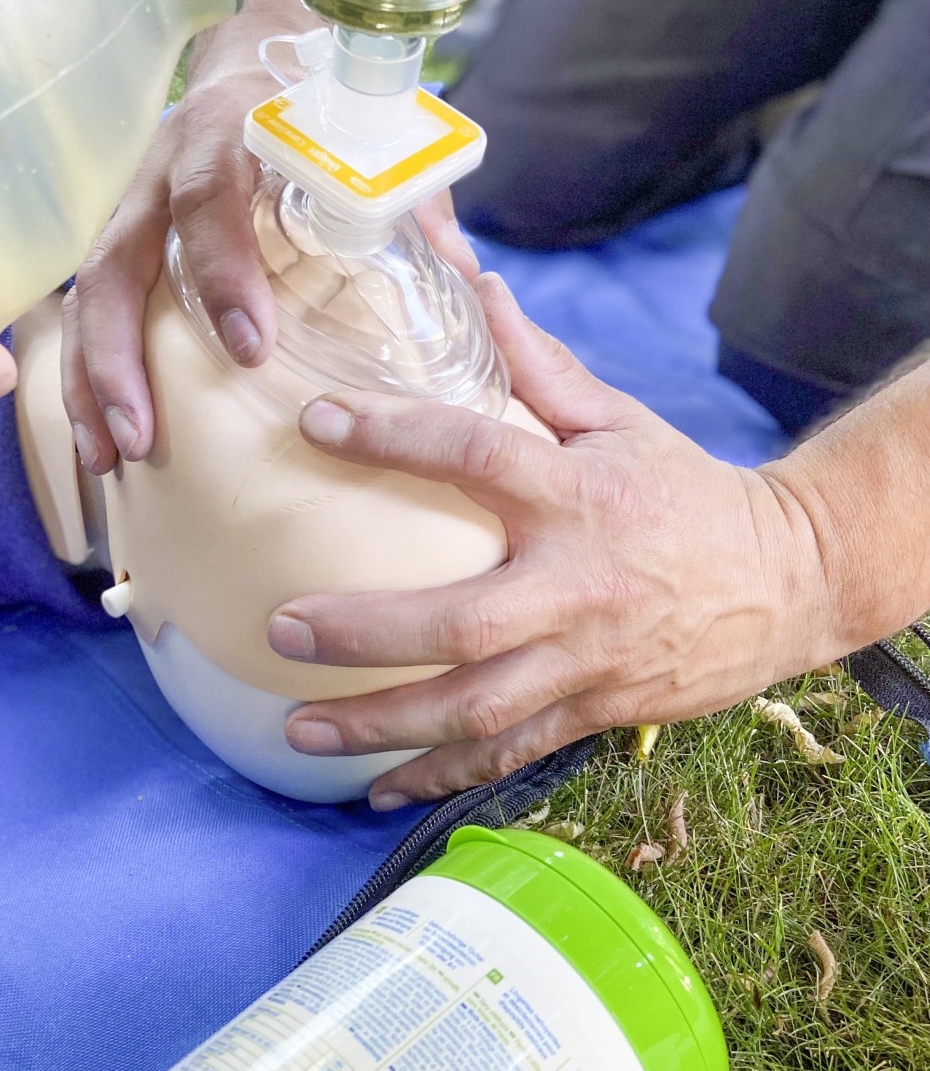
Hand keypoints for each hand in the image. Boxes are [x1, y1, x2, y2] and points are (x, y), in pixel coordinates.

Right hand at [61, 7, 480, 476]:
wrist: (263, 49)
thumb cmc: (320, 102)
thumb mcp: (371, 135)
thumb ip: (412, 200)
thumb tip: (462, 275)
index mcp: (228, 130)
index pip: (210, 197)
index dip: (223, 272)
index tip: (250, 346)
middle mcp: (162, 168)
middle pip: (114, 263)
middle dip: (117, 356)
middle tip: (140, 434)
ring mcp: (133, 207)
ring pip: (89, 295)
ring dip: (89, 381)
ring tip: (106, 459)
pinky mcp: (126, 241)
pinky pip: (92, 310)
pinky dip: (90, 377)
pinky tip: (105, 439)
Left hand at [267, 274, 833, 807]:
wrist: (789, 581)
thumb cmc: (687, 493)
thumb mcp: (621, 422)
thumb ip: (539, 366)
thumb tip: (474, 284)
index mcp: (580, 497)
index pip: (477, 455)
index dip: (395, 437)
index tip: (317, 421)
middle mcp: (578, 586)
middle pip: (462, 623)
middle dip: (365, 632)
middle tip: (282, 627)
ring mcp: (586, 661)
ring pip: (474, 708)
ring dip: (382, 724)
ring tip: (298, 728)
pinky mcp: (595, 711)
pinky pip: (508, 753)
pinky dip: (440, 774)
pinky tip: (374, 786)